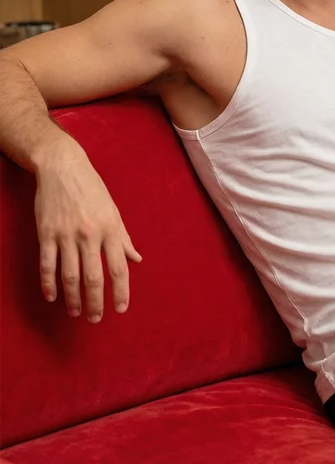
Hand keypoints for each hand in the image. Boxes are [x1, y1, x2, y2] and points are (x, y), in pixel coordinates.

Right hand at [34, 144, 141, 322]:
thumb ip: (123, 237)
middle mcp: (90, 234)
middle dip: (96, 302)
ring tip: (76, 312)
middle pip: (93, 277)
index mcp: (110, 228)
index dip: (121, 292)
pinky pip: (47, 264)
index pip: (119, 268)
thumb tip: (136, 259)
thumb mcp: (113, 210)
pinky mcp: (46, 233)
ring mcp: (66, 234)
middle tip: (96, 318)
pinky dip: (49, 284)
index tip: (121, 309)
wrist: (63, 167)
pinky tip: (53, 297)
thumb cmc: (92, 189)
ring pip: (69, 275)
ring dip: (73, 298)